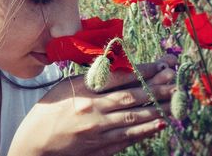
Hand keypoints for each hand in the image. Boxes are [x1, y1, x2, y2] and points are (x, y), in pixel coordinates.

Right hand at [8, 55, 176, 155]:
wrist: (35, 145)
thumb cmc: (49, 112)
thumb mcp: (64, 87)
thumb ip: (91, 79)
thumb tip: (120, 69)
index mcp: (82, 89)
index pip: (119, 77)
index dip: (143, 71)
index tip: (161, 65)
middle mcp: (92, 109)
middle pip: (132, 96)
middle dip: (157, 88)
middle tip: (176, 81)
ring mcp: (98, 130)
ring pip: (135, 117)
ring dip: (158, 108)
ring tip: (175, 101)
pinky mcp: (101, 147)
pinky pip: (129, 136)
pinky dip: (146, 129)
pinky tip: (161, 123)